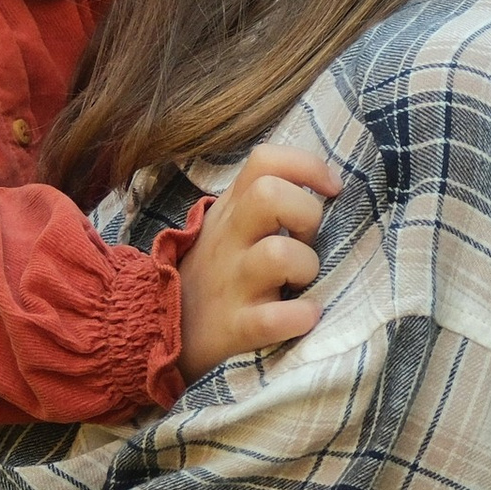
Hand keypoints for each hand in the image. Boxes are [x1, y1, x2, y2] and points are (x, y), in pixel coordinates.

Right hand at [177, 144, 342, 378]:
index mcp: (231, 209)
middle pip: (269, 195)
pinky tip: (305, 316)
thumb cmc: (213, 270)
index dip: (308, 166)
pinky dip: (298, 317)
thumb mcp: (226, 223)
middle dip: (307, 213)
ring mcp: (231, 283)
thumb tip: (325, 184)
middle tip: (307, 241)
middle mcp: (229, 239)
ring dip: (306, 267)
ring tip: (301, 282)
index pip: (266, 160)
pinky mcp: (234, 328)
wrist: (159, 328)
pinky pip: (273, 319)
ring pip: (278, 255)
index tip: (331, 189)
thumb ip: (262, 199)